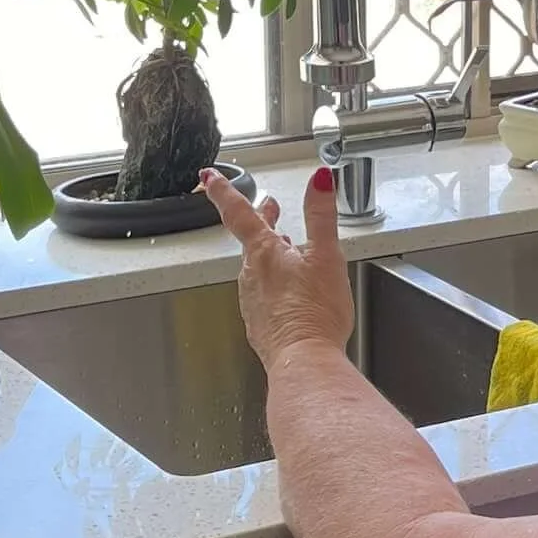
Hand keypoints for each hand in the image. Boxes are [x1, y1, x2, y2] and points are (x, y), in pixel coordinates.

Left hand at [201, 166, 355, 370]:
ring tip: (288, 250)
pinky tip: (290, 294)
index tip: (210, 176)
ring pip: (259, 269)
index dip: (224, 191)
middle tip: (269, 208)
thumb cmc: (314, 313)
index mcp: (264, 252)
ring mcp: (253, 301)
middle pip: (253, 241)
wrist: (304, 362)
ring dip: (271, 255)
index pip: (239, 212)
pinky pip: (265, 297)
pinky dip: (276, 287)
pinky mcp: (260, 325)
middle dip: (262, 221)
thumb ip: (322, 215)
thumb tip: (320, 179)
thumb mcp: (327, 256)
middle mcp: (252, 275)